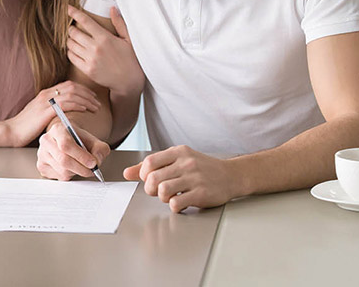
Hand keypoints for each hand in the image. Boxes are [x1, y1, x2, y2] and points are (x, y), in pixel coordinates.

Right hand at [4, 80, 100, 146]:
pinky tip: (85, 109)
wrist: (11, 131)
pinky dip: (78, 104)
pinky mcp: (46, 110)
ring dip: (86, 99)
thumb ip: (51, 111)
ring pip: (72, 93)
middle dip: (88, 93)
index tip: (92, 97)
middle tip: (97, 102)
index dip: (82, 89)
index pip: (68, 85)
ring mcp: (45, 101)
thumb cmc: (25, 127)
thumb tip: (64, 114)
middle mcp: (46, 94)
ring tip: (95, 107)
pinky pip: (66, 103)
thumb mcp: (39, 115)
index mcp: (45, 94)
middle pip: (72, 87)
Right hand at [37, 122, 109, 179]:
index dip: (81, 156)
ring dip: (76, 172)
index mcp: (57, 129)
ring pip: (62, 171)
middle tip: (92, 170)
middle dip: (81, 168)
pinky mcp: (42, 166)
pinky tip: (72, 168)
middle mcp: (46, 141)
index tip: (93, 163)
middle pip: (63, 160)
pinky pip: (58, 177)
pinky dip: (69, 176)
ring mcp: (42, 154)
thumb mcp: (93, 140)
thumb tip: (97, 161)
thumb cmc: (79, 140)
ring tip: (82, 167)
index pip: (66, 145)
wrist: (68, 139)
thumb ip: (100, 149)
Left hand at [67, 5, 143, 94]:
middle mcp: (96, 48)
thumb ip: (119, 23)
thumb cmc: (130, 58)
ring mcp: (90, 59)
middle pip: (74, 33)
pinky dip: (70, 51)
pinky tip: (74, 50)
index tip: (68, 8)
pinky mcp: (87, 70)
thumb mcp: (128, 39)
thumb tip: (112, 8)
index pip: (85, 21)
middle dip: (71, 28)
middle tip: (72, 28)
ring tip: (73, 39)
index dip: (74, 13)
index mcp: (105, 38)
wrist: (129, 81)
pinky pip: (71, 57)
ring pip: (71, 44)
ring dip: (69, 40)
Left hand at [123, 146, 237, 212]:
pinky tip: (181, 202)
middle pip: (153, 178)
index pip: (149, 162)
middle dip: (151, 189)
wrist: (231, 175)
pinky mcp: (201, 193)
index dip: (144, 175)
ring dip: (163, 198)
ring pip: (163, 191)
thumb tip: (127, 173)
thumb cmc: (202, 168)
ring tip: (171, 196)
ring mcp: (194, 178)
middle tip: (159, 191)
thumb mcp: (178, 160)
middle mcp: (186, 163)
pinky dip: (175, 206)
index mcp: (178, 152)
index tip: (151, 180)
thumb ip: (152, 165)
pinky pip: (176, 203)